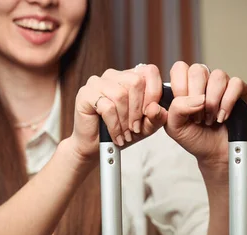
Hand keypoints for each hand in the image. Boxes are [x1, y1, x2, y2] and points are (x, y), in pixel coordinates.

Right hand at [69, 64, 207, 162]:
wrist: (96, 149)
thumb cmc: (121, 134)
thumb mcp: (146, 127)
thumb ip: (158, 117)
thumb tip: (160, 108)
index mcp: (130, 77)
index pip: (149, 72)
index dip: (153, 94)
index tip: (150, 115)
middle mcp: (114, 75)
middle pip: (135, 82)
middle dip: (139, 110)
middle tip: (135, 129)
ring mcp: (97, 82)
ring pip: (121, 94)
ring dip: (125, 120)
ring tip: (125, 134)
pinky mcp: (85, 94)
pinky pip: (106, 106)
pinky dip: (114, 125)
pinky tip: (116, 136)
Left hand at [165, 62, 246, 165]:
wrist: (212, 152)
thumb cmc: (194, 137)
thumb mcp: (174, 127)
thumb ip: (175, 109)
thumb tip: (197, 98)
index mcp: (184, 85)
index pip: (179, 68)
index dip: (180, 88)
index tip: (183, 111)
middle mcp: (203, 81)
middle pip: (198, 70)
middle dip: (196, 98)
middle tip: (197, 118)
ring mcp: (221, 84)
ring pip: (217, 76)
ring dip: (212, 102)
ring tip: (210, 119)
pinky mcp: (239, 90)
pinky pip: (235, 84)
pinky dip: (227, 103)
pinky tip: (223, 116)